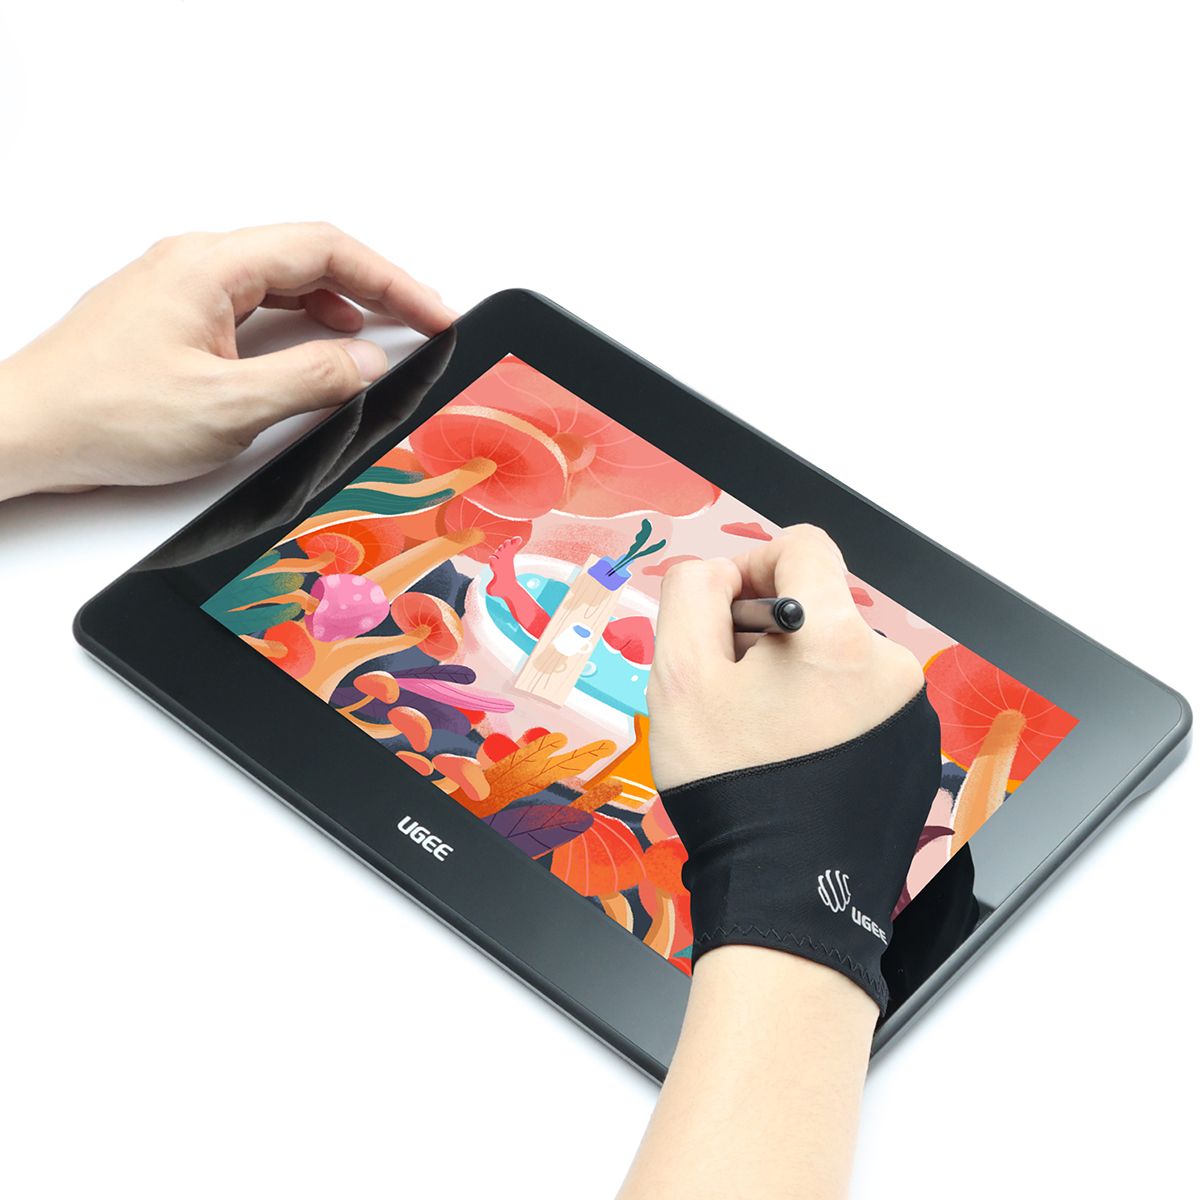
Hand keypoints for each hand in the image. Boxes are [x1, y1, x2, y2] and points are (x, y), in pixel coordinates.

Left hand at [0, 222, 454, 500]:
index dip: (393, 281)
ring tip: (385, 333)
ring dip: (342, 302)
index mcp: (211, 266)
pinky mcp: (177, 318)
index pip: (327, 249)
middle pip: (310, 254)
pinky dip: (303, 320)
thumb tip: (370, 363)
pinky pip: (258, 303)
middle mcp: (198, 263)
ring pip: (285, 277)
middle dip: (377, 287)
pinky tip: (320, 345)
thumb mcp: (229, 406)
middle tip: (425, 322)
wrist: (28, 432)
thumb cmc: (106, 413)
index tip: (435, 314)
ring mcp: (185, 288)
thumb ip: (311, 380)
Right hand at [648, 524, 924, 790]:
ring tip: (759, 734)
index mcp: (837, 638)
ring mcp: (909, 713)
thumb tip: (718, 573)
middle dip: (765, 633)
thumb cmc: (735, 793)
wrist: (788, 899)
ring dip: (793, 677)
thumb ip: (691, 596)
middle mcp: (890, 668)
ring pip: (835, 659)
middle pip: (817, 608)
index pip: (803, 547)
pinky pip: (859, 703)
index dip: (752, 565)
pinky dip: (822, 714)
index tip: (727, 609)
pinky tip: (791, 759)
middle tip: (729, 688)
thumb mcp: (678, 680)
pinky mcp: (912, 751)